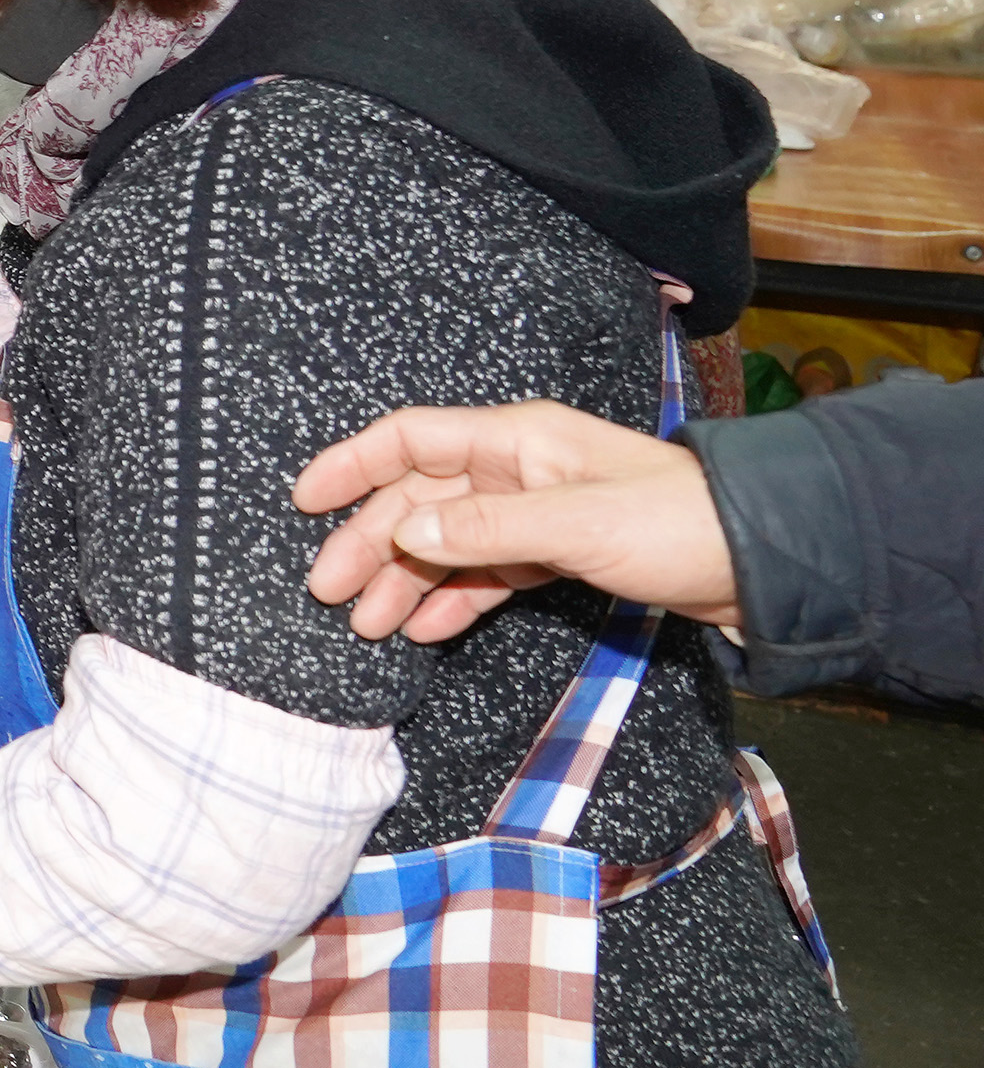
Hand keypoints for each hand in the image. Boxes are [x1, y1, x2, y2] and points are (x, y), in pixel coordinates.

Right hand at [296, 401, 737, 644]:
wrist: (763, 564)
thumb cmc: (678, 525)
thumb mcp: (576, 524)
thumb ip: (485, 528)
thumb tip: (404, 531)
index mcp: (516, 440)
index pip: (409, 440)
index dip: (351, 466)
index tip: (304, 502)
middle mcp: (517, 469)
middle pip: (419, 500)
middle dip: (370, 544)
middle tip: (329, 592)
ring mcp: (535, 512)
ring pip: (448, 542)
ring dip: (407, 580)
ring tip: (370, 624)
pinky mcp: (558, 554)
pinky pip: (487, 573)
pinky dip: (454, 599)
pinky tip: (426, 628)